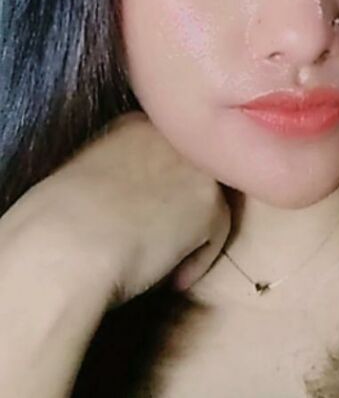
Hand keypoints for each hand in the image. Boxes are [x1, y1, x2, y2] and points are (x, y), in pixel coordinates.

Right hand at [26, 111, 230, 306]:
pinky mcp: (209, 200)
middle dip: (179, 209)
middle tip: (155, 243)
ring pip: (208, 204)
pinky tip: (166, 278)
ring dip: (187, 236)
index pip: (165, 156)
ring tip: (156, 264)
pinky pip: (215, 235)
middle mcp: (171, 134)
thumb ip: (120, 178)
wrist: (63, 246)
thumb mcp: (88, 181)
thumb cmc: (57, 226)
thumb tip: (132, 204)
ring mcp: (194, 164)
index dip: (158, 193)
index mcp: (134, 124)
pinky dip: (195, 262)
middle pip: (191, 175)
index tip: (139, 223)